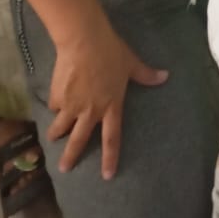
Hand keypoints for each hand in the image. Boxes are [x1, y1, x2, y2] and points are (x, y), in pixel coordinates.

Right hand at [46, 19, 167, 178]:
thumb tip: (165, 76)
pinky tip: (56, 102)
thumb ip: (146, 75)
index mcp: (111, 106)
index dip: (110, 158)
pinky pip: (54, 106)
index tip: (107, 175)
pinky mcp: (57, 96)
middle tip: (64, 169)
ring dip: (56, 134)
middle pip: (79, 141)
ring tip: (53, 138)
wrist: (84, 41)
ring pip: (60, 128)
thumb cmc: (111, 52)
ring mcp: (72, 105)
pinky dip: (55, 106)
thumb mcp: (131, 64)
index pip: (112, 138)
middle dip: (71, 157)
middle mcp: (90, 111)